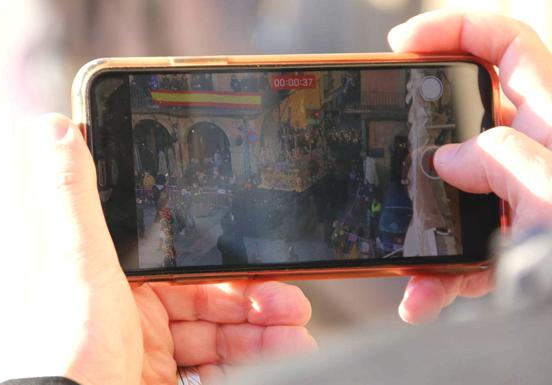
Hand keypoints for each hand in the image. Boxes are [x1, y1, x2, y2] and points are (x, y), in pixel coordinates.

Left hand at [0, 114, 313, 384]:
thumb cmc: (70, 350)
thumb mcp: (79, 265)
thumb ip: (76, 197)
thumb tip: (59, 128)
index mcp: (119, 284)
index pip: (190, 269)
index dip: (232, 268)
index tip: (269, 266)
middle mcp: (136, 320)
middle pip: (214, 305)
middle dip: (260, 304)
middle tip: (294, 305)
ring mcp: (151, 357)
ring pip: (222, 339)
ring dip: (264, 336)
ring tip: (297, 338)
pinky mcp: (163, 383)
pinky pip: (216, 369)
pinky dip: (250, 363)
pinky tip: (279, 357)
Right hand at [388, 10, 551, 323]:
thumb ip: (502, 162)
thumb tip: (447, 161)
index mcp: (551, 122)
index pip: (505, 45)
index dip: (454, 29)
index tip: (403, 45)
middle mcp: (532, 152)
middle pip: (464, 116)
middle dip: (418, 130)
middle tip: (386, 143)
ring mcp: (516, 196)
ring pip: (452, 189)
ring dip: (419, 219)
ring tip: (398, 247)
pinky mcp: (509, 237)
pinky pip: (460, 244)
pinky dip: (435, 272)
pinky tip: (420, 297)